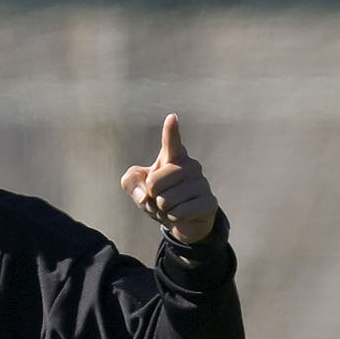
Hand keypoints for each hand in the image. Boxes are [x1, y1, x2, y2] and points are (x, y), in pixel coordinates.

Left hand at [120, 113, 219, 244]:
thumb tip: (144, 194)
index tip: (171, 118)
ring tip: (171, 206)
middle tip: (160, 198)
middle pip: (155, 182)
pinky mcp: (208, 201)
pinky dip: (172, 218)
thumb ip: (131, 181)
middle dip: (151, 196)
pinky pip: (178, 212)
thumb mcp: (138, 188)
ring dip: (162, 209)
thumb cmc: (159, 196)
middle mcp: (190, 166)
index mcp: (173, 157)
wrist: (182, 221)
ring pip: (166, 200)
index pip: (171, 142)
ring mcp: (201, 183)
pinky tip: (180, 214)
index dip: (171, 131)